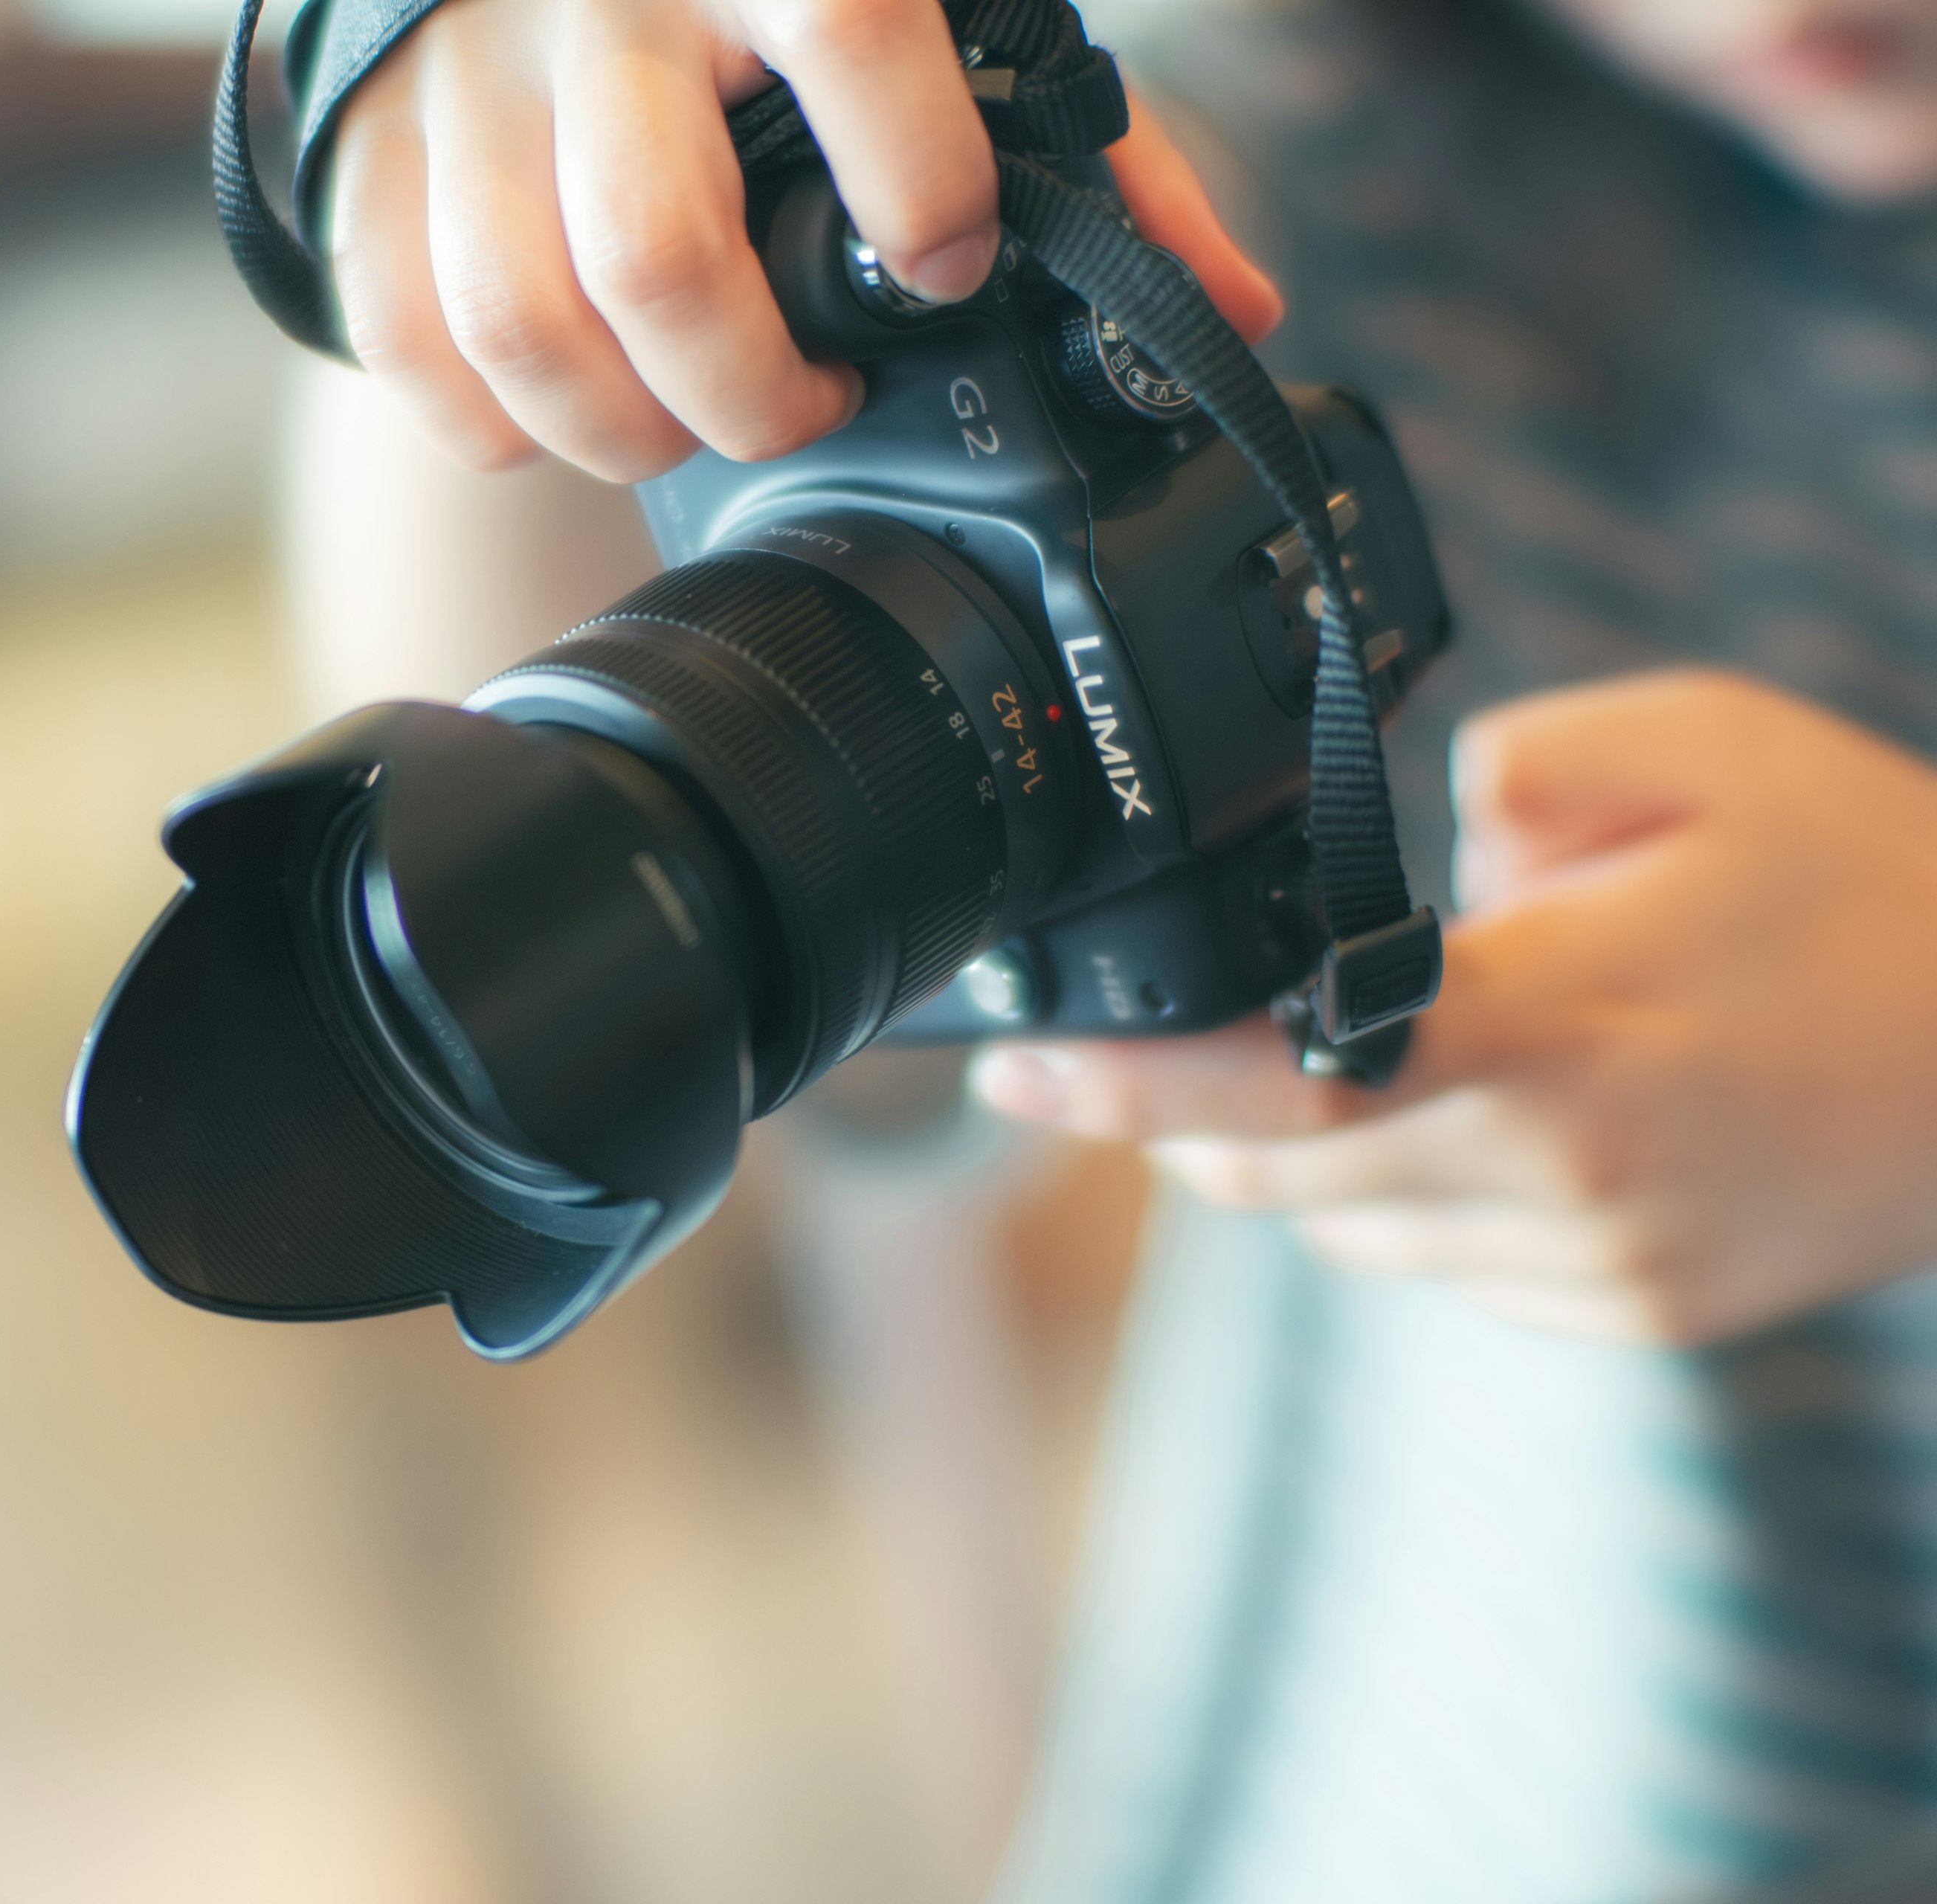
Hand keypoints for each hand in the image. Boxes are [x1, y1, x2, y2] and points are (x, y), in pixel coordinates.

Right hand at [326, 0, 1285, 480]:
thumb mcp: (940, 13)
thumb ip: (1095, 147)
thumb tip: (1230, 310)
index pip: (855, 31)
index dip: (919, 186)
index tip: (945, 263)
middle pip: (652, 252)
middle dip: (748, 394)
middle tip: (808, 405)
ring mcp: (460, 78)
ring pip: (514, 323)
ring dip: (618, 433)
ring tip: (684, 422)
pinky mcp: (359, 152)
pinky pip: (405, 344)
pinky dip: (487, 425)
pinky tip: (561, 408)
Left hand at [975, 671, 1936, 1344]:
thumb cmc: (1872, 876)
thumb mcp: (1691, 744)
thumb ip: (1504, 776)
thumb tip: (1395, 855)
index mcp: (1558, 1026)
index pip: (1284, 1072)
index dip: (1124, 1079)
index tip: (1012, 1063)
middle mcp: (1565, 1170)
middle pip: (1282, 1170)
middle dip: (1183, 1113)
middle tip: (1135, 1046)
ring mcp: (1602, 1261)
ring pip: (1352, 1228)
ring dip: (1296, 1154)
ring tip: (1319, 1060)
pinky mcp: (1637, 1312)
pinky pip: (1448, 1264)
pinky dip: (1406, 1196)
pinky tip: (1459, 1117)